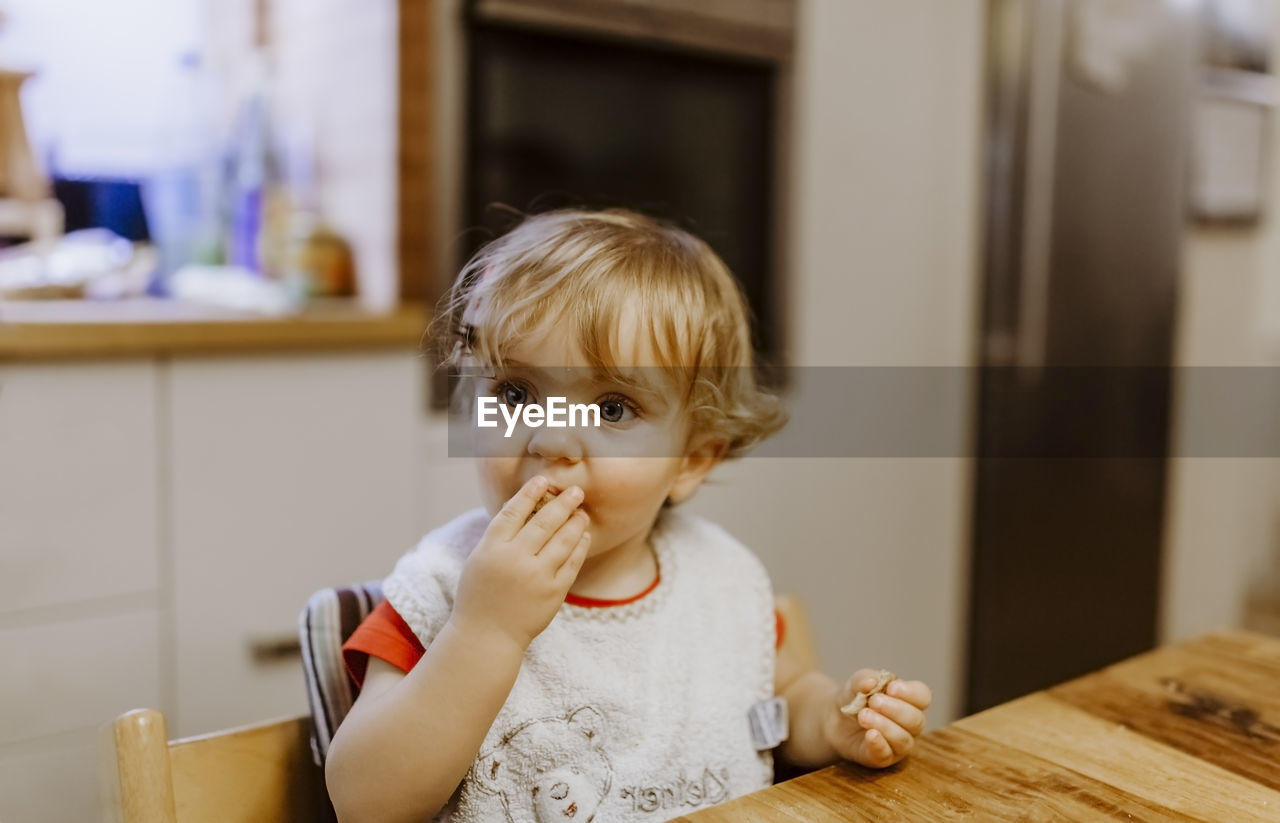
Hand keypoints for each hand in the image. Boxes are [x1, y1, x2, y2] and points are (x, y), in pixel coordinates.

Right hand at [448, 476, 590, 650]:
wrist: (486, 636)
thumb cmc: (480, 594)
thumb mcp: (479, 560)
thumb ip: (499, 535)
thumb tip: (523, 505)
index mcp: (492, 549)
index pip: (514, 512)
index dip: (530, 493)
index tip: (543, 480)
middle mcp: (515, 560)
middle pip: (544, 522)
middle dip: (562, 503)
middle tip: (576, 490)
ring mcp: (536, 577)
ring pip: (563, 541)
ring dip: (575, 522)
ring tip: (582, 511)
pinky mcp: (553, 593)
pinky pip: (572, 564)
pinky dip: (580, 546)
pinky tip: (583, 535)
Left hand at [823, 670, 931, 767]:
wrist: (835, 718)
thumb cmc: (855, 698)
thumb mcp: (856, 683)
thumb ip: (864, 679)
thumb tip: (872, 681)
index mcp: (909, 701)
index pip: (922, 696)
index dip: (910, 692)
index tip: (891, 688)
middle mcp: (909, 724)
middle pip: (916, 720)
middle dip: (895, 709)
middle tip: (873, 701)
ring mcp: (898, 743)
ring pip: (903, 739)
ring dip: (884, 725)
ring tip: (863, 716)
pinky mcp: (882, 757)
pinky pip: (886, 755)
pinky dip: (879, 744)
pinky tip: (870, 735)